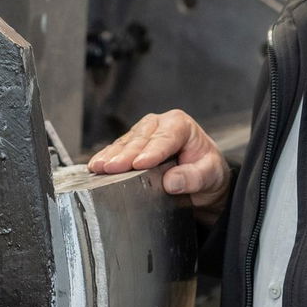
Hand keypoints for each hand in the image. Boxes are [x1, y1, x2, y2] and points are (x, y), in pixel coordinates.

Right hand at [87, 108, 231, 223]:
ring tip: (99, 167)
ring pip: (125, 143)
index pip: (165, 138)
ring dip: (111, 156)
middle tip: (112, 168)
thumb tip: (172, 181)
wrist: (203, 178)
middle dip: (125, 154)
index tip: (139, 164)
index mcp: (181, 125)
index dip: (151, 151)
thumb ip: (193, 177)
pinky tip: (96, 166)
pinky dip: (106, 158)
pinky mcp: (132, 144)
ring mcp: (144, 133)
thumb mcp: (210, 175)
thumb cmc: (207, 170)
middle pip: (140, 139)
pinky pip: (117, 149)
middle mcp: (160, 124)